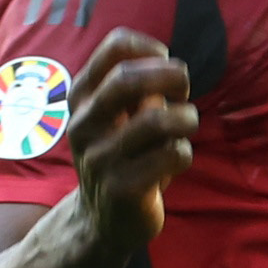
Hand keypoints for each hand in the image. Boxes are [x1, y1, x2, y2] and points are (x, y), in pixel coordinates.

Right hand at [64, 29, 195, 258]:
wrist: (103, 219)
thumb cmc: (124, 155)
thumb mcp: (121, 117)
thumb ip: (140, 91)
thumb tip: (174, 68)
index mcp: (81, 97)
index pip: (114, 47)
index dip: (151, 48)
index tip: (166, 62)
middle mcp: (83, 124)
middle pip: (127, 79)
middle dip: (171, 77)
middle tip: (185, 92)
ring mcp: (99, 158)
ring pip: (157, 120)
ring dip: (186, 118)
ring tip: (186, 126)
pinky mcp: (122, 188)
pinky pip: (171, 155)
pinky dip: (184, 153)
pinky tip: (176, 161)